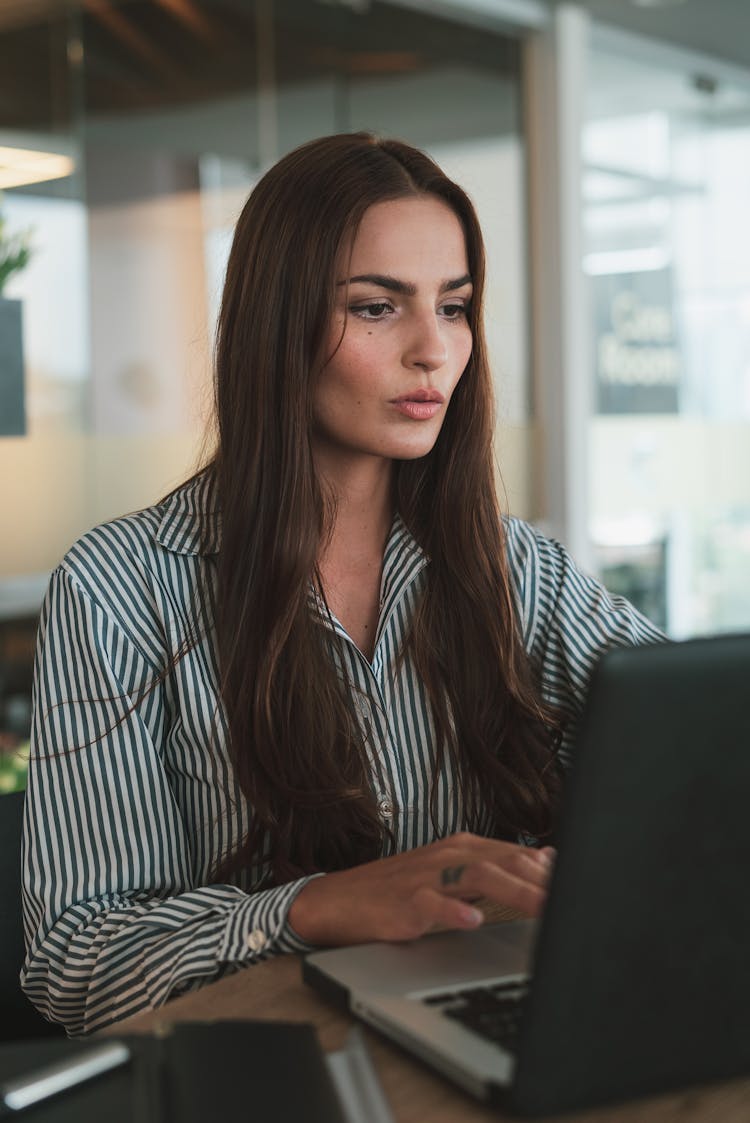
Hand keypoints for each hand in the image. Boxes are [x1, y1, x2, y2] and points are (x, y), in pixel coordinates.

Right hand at [288, 832, 554, 945]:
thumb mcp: (451, 873)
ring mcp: (424, 878)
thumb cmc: (398, 890)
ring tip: (542, 905)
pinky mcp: (402, 903)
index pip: (516, 855)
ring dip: (512, 889)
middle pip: (503, 861)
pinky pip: (430, 904)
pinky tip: (472, 920)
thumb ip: (498, 866)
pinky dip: (452, 911)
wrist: (338, 900)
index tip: (583, 884)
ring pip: (475, 875)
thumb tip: (546, 857)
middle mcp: (447, 856)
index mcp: (462, 849)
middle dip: (542, 879)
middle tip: (574, 896)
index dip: (550, 872)